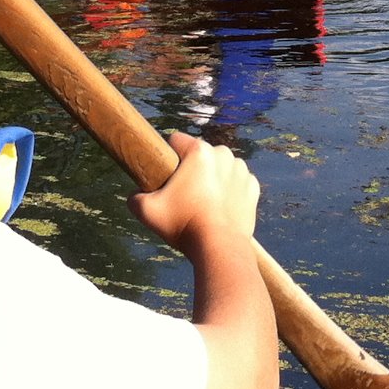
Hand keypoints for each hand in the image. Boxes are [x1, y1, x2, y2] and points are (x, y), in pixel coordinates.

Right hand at [131, 131, 258, 249]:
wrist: (220, 247)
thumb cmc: (183, 225)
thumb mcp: (147, 211)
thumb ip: (135, 198)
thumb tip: (135, 197)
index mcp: (199, 151)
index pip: (176, 141)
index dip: (167, 158)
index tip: (166, 177)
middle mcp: (223, 154)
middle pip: (200, 155)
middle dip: (192, 170)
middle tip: (184, 196)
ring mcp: (241, 170)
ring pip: (220, 167)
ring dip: (212, 179)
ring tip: (203, 204)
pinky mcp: (253, 187)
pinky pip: (236, 182)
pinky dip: (229, 192)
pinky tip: (220, 209)